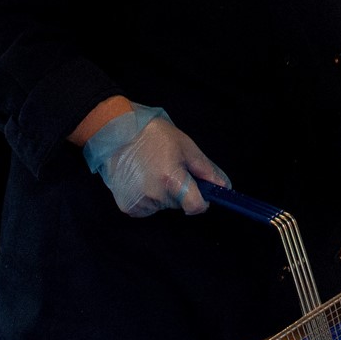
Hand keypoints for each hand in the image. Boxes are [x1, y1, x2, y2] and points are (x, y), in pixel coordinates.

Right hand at [83, 106, 230, 216]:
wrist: (116, 131)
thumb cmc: (153, 134)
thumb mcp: (185, 146)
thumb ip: (206, 169)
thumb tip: (224, 186)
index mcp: (171, 179)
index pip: (195, 206)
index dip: (202, 201)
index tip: (200, 192)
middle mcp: (155, 195)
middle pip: (178, 204)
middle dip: (179, 191)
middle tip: (168, 168)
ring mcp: (138, 202)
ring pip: (162, 206)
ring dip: (162, 193)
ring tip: (151, 170)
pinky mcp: (126, 206)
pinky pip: (146, 208)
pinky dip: (147, 198)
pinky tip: (141, 178)